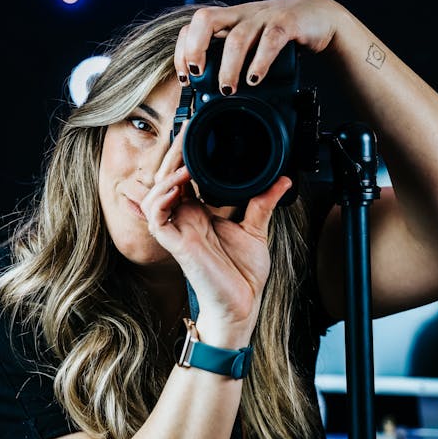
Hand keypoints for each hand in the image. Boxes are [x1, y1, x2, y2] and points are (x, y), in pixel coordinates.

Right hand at [141, 127, 292, 345]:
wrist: (243, 304)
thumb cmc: (243, 274)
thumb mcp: (256, 229)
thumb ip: (263, 202)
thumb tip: (282, 179)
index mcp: (199, 213)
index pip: (183, 177)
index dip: (184, 156)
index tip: (195, 134)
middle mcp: (185, 219)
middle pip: (166, 180)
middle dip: (173, 156)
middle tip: (186, 135)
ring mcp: (179, 231)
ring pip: (154, 195)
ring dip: (167, 176)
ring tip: (184, 165)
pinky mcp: (177, 245)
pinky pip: (157, 217)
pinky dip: (162, 199)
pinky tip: (178, 186)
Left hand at [174, 0, 342, 93]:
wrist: (319, 17)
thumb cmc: (279, 35)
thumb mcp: (251, 45)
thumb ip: (233, 61)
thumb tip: (213, 96)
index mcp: (229, 20)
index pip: (193, 26)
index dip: (183, 50)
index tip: (186, 78)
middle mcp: (242, 15)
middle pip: (206, 20)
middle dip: (195, 49)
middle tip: (197, 76)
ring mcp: (264, 16)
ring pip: (237, 37)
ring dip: (228, 67)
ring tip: (227, 90)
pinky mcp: (287, 22)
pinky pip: (270, 40)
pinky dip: (260, 62)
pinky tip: (255, 79)